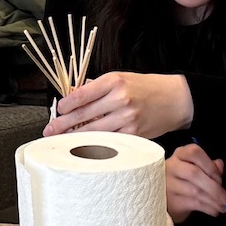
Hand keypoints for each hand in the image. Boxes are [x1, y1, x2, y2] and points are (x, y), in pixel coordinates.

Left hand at [43, 72, 192, 136]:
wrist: (176, 99)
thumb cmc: (147, 88)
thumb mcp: (122, 78)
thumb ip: (98, 87)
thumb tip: (73, 97)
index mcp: (114, 81)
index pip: (81, 95)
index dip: (65, 105)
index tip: (57, 110)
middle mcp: (120, 99)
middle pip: (83, 115)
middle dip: (62, 124)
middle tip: (50, 130)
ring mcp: (127, 118)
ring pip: (93, 132)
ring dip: (74, 138)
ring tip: (61, 141)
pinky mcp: (134, 134)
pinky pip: (109, 142)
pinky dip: (94, 145)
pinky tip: (84, 147)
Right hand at [164, 144, 225, 222]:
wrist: (164, 200)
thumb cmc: (184, 181)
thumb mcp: (196, 169)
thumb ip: (209, 166)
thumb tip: (219, 165)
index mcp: (180, 155)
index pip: (194, 152)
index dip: (210, 166)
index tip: (219, 179)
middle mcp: (171, 167)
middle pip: (194, 173)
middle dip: (213, 187)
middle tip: (225, 198)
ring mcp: (168, 184)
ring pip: (194, 191)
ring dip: (213, 200)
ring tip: (222, 206)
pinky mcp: (170, 201)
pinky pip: (192, 204)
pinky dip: (207, 208)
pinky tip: (214, 211)